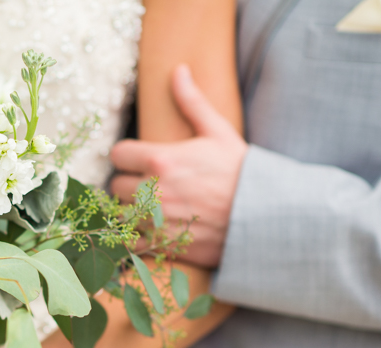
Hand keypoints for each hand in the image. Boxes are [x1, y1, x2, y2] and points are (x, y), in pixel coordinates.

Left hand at [110, 64, 247, 267]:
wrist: (264, 215)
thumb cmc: (241, 172)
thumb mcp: (218, 132)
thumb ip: (192, 103)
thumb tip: (178, 70)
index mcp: (160, 159)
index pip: (118, 154)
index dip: (127, 157)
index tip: (138, 161)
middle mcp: (152, 190)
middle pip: (115, 186)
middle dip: (128, 185)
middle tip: (146, 186)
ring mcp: (155, 220)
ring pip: (120, 214)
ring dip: (129, 211)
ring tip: (147, 208)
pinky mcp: (161, 245)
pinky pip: (129, 242)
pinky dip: (134, 238)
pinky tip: (150, 230)